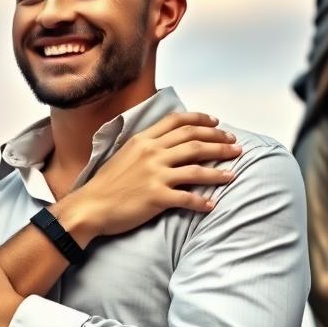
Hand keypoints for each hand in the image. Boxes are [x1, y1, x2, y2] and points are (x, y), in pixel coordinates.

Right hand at [62, 111, 239, 240]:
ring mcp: (155, 175)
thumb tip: (169, 143)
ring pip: (197, 168)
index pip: (178, 122)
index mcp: (144, 140)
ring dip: (219, 171)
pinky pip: (187, 198)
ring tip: (234, 173)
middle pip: (194, 142)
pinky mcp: (157, 197)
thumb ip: (147, 145)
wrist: (91, 205)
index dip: (202, 120)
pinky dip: (202, 202)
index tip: (218, 123)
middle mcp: (152, 153)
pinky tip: (213, 205)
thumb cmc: (107, 182)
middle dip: (220, 142)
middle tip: (236, 146)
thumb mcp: (125, 153)